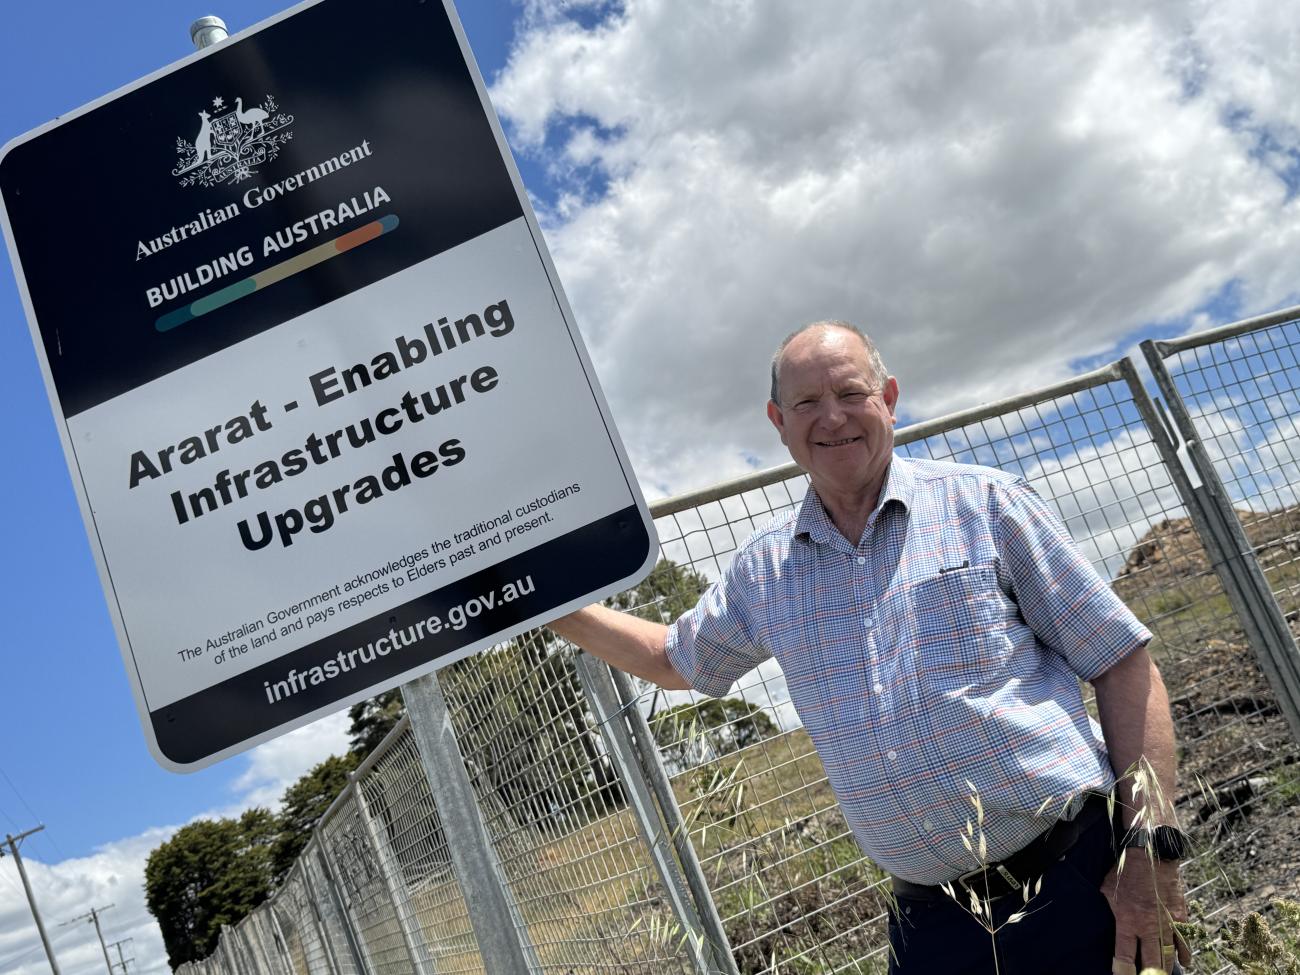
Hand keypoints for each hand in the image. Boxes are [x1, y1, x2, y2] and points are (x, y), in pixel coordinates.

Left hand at [1101, 854, 1189, 973]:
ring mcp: (1166, 924)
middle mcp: (1148, 927)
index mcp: (1127, 922)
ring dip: (1166, 969)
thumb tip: (1110, 918)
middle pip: (1151, 963)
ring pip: (1168, 956)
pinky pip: (1184, 942)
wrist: (1151, 856)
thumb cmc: (1125, 871)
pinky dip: (1184, 954)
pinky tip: (1184, 963)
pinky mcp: (1180, 917)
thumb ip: (1111, 908)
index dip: (1123, 970)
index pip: (1125, 955)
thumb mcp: (1107, 890)